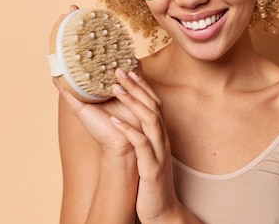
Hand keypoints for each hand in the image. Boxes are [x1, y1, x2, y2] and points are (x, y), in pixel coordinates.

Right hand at [52, 4, 142, 155]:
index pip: (89, 51)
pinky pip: (64, 89)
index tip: (79, 9)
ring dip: (62, 47)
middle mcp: (87, 84)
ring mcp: (80, 93)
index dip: (85, 31)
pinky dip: (59, 77)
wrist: (129, 141)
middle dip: (71, 31)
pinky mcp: (78, 106)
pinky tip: (54, 64)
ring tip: (60, 27)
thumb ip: (131, 72)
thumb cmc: (131, 116)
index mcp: (99, 79)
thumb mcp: (132, 87)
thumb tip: (131, 56)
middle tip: (69, 10)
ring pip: (68, 67)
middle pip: (75, 53)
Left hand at [110, 69, 182, 221]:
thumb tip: (127, 123)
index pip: (154, 104)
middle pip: (153, 106)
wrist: (163, 212)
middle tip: (119, 69)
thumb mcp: (147, 156)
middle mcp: (162, 141)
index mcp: (160, 137)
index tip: (130, 69)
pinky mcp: (152, 168)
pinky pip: (142, 145)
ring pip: (150, 120)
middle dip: (136, 86)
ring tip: (116, 87)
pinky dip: (129, 130)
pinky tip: (115, 120)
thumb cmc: (151, 183)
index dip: (143, 86)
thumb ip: (142, 138)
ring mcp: (158, 153)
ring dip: (133, 101)